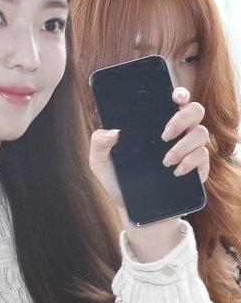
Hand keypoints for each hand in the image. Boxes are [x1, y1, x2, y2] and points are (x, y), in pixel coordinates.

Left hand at [89, 87, 209, 260]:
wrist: (132, 208)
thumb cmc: (118, 180)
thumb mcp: (100, 163)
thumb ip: (98, 144)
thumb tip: (112, 132)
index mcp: (155, 124)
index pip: (175, 100)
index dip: (179, 93)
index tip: (175, 97)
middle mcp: (176, 132)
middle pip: (194, 110)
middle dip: (182, 118)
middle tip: (163, 135)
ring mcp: (189, 149)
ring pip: (201, 133)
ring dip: (184, 145)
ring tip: (165, 161)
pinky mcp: (198, 168)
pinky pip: (203, 156)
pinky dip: (190, 162)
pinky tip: (175, 171)